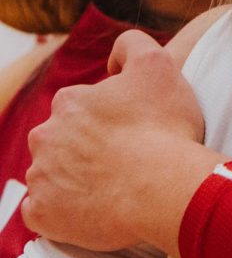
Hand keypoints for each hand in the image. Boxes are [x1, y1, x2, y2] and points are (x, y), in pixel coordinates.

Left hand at [23, 30, 215, 253]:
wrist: (162, 187)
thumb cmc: (163, 127)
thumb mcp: (158, 64)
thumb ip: (132, 44)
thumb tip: (114, 58)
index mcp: (69, 102)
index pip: (83, 104)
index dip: (110, 114)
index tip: (132, 127)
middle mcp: (45, 136)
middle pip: (64, 138)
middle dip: (86, 145)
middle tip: (124, 156)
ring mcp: (41, 177)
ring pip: (53, 173)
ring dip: (75, 176)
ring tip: (113, 184)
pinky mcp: (42, 213)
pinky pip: (43, 210)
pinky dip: (62, 208)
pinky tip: (92, 204)